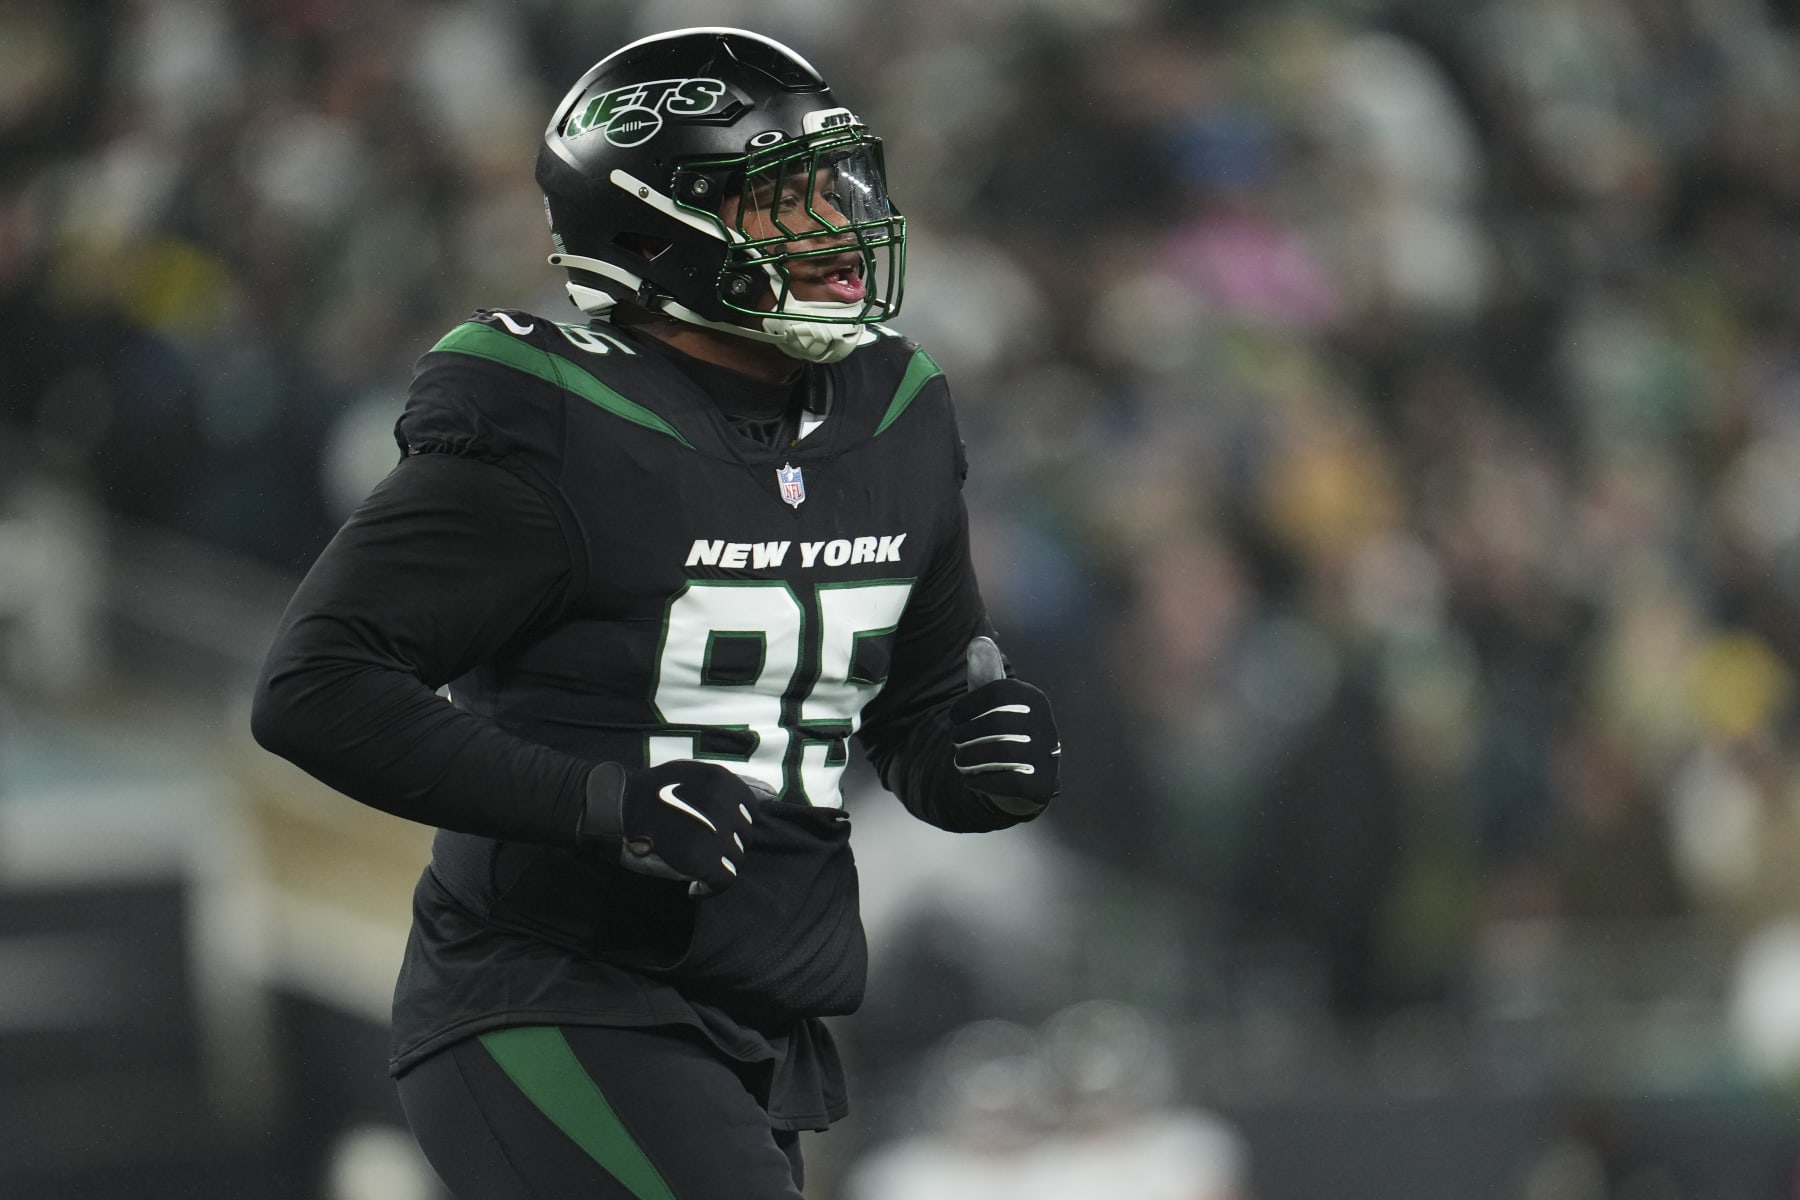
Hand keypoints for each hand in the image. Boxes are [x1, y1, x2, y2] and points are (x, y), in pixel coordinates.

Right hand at [581, 760, 766, 894]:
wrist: (617, 808)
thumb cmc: (654, 791)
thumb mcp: (697, 773)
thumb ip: (735, 783)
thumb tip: (772, 792)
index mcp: (724, 782)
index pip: (752, 811)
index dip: (734, 824)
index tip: (714, 829)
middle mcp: (725, 805)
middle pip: (744, 837)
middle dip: (726, 844)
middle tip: (698, 847)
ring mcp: (715, 833)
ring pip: (736, 859)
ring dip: (718, 865)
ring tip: (693, 864)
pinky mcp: (701, 860)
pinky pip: (723, 880)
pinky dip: (710, 888)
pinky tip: (694, 887)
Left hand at [951, 636, 1059, 814]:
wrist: (1026, 778)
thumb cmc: (1003, 731)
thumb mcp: (995, 701)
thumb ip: (985, 672)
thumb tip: (979, 640)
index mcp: (1034, 698)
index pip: (997, 692)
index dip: (966, 705)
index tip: (955, 718)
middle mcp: (1046, 724)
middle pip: (995, 724)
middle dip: (965, 735)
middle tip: (956, 743)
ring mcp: (1047, 756)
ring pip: (1000, 753)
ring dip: (969, 759)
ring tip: (960, 761)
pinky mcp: (1041, 786)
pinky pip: (1006, 782)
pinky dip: (982, 781)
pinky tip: (973, 779)